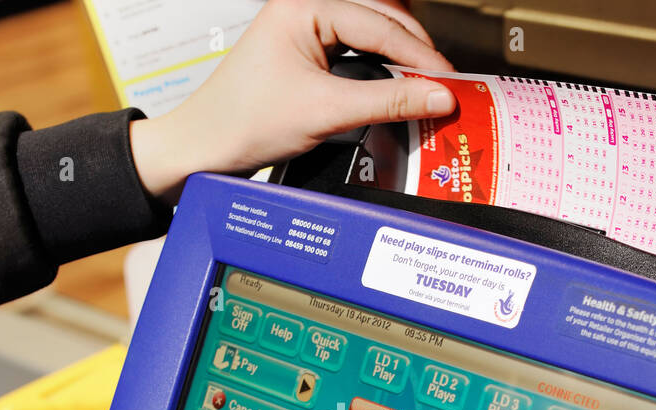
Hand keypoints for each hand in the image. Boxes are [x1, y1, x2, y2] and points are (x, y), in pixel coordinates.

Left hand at [130, 0, 455, 201]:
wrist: (204, 148)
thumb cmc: (243, 123)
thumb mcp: (327, 112)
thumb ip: (389, 101)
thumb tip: (439, 96)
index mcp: (303, 4)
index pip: (380, 23)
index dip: (421, 55)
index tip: (451, 81)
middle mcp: (304, 7)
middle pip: (381, 19)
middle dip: (415, 52)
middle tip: (446, 85)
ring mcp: (303, 28)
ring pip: (371, 34)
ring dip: (400, 60)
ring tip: (427, 87)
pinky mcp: (304, 52)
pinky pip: (355, 51)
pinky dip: (380, 69)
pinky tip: (397, 89)